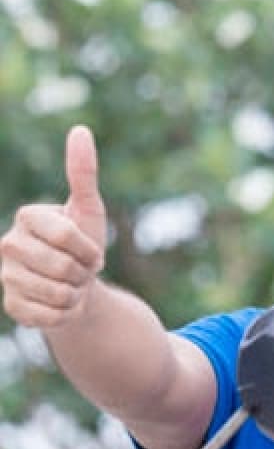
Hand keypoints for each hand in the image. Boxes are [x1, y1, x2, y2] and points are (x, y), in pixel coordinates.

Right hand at [0, 125, 106, 327]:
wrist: (78, 284)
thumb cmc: (83, 244)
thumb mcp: (88, 210)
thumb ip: (83, 173)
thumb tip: (81, 130)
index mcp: (27, 217)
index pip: (67, 236)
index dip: (90, 250)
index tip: (90, 251)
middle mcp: (8, 245)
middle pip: (63, 268)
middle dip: (84, 274)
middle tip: (80, 270)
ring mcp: (6, 277)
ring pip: (58, 294)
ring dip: (77, 295)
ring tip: (71, 285)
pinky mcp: (12, 306)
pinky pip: (51, 317)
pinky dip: (67, 314)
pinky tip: (61, 304)